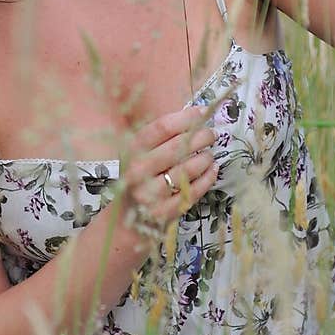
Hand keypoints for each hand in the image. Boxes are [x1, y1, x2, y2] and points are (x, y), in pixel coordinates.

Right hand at [115, 105, 217, 244]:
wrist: (123, 221)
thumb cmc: (136, 180)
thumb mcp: (138, 156)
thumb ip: (159, 139)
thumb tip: (193, 116)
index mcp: (131, 152)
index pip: (160, 128)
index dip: (184, 118)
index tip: (201, 112)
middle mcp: (138, 172)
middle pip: (177, 147)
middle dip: (200, 137)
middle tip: (211, 134)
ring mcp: (150, 194)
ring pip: (187, 170)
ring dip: (204, 158)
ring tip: (209, 154)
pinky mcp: (163, 213)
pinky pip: (192, 192)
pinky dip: (207, 179)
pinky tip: (212, 170)